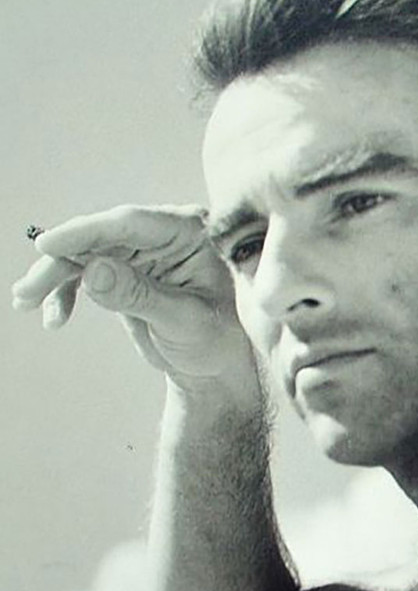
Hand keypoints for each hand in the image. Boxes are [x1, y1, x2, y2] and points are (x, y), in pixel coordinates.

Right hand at [12, 204, 253, 386]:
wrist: (216, 368)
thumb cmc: (218, 341)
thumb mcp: (183, 321)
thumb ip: (140, 296)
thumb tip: (92, 271)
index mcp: (192, 232)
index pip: (131, 222)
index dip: (86, 232)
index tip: (47, 244)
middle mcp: (166, 234)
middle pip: (101, 237)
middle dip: (60, 260)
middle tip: (27, 289)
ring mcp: (144, 251)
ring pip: (87, 253)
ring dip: (55, 277)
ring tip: (26, 302)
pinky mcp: (127, 271)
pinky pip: (87, 272)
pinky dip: (66, 292)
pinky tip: (54, 317)